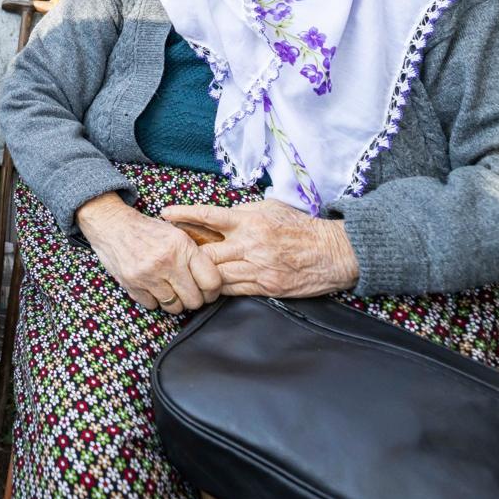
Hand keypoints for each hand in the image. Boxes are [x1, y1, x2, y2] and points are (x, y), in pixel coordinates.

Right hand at [76, 192, 222, 313]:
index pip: (211, 281)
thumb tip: (212, 281)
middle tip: (187, 292)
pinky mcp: (132, 284)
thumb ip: (194, 255)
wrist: (112, 224)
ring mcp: (148, 274)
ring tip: (167, 288)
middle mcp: (167, 261)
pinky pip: (153, 306)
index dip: (213, 291)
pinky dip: (153, 299)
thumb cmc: (146, 230)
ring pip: (174, 307)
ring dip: (173, 301)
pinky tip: (150, 285)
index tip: (208, 291)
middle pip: (194, 300)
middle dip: (193, 300)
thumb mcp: (176, 233)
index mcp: (182, 246)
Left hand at [160, 200, 359, 298]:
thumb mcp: (271, 208)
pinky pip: (234, 290)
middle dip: (187, 253)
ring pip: (216, 274)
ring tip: (184, 273)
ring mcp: (258, 267)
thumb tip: (217, 216)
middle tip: (169, 252)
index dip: (184, 215)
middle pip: (206, 251)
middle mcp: (250, 244)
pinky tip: (207, 287)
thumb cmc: (301, 226)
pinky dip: (218, 288)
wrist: (333, 252)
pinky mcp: (266, 286)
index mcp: (250, 220)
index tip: (165, 214)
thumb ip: (243, 212)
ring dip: (200, 274)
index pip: (209, 215)